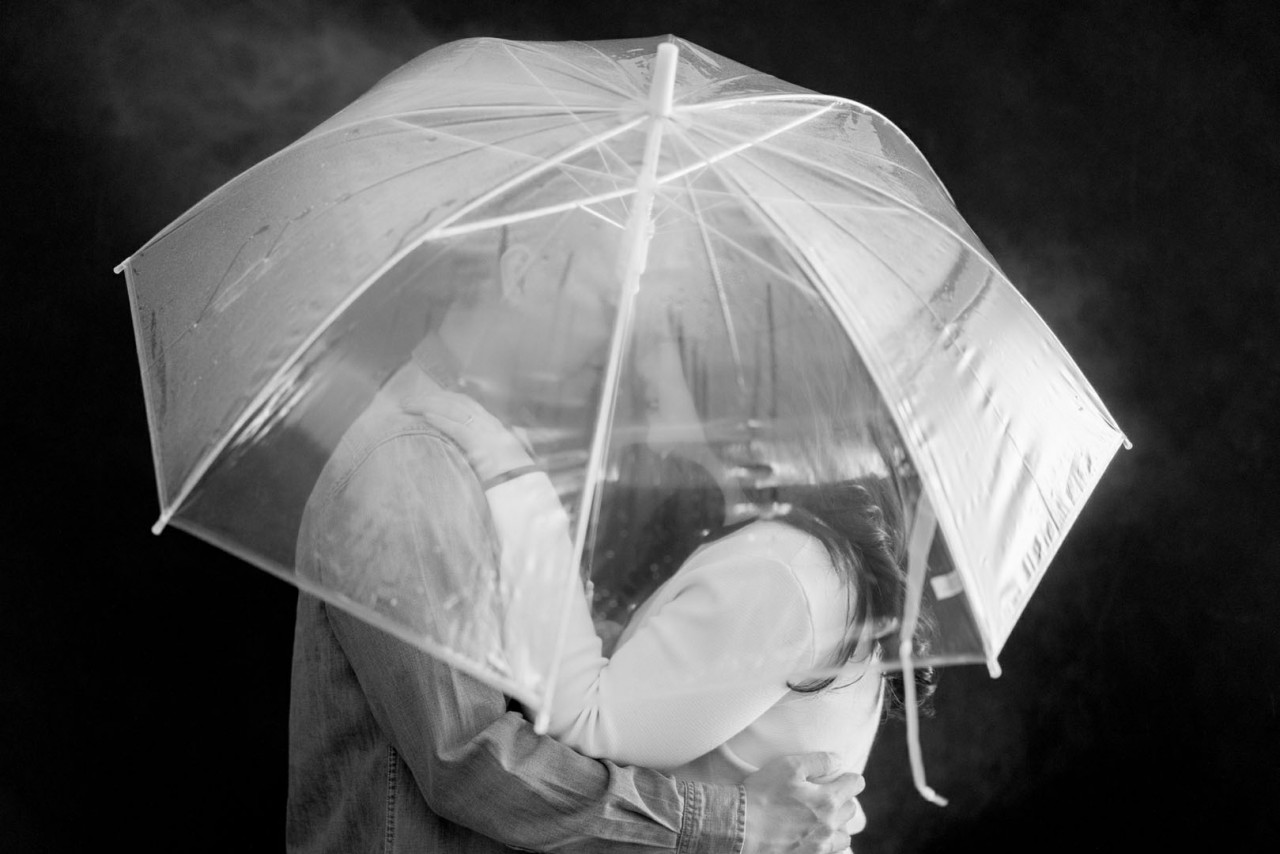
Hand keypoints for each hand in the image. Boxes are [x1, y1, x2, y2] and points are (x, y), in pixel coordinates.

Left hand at [413, 390, 533, 484]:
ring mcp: (487, 432)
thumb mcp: (498, 461)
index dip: (444, 397)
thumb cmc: (512, 480)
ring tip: (408, 405)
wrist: (524, 491)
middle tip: (408, 399)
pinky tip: (425, 416)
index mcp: (495, 427)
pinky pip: (457, 427)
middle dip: (431, 397)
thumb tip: (471, 454)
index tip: (426, 397)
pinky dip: (440, 419)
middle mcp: (491, 425)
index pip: (467, 403)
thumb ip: (484, 453)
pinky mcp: (481, 444)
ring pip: (453, 409)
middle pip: (457, 402)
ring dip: (428, 404)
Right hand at [741, 753, 865, 853]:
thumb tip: (838, 760)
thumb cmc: (762, 794)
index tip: (843, 776)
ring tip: (824, 819)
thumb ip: (818, 761)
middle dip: (843, 799)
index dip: (850, 777)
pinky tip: (814, 836)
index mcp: (827, 800)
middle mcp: (829, 825)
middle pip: (851, 809)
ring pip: (844, 836)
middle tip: (828, 794)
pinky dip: (826, 843)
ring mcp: (819, 846)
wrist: (740, 828)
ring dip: (839, 825)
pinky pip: (829, 851)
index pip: (855, 785)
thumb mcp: (788, 767)